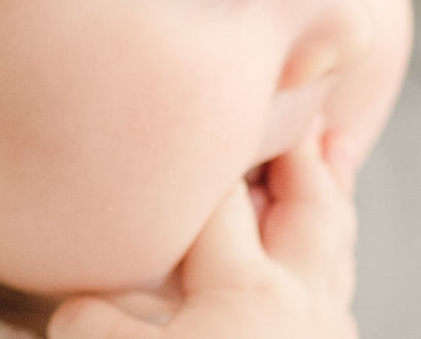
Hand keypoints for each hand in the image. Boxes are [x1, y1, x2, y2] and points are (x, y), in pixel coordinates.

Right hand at [48, 129, 358, 338]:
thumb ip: (100, 323)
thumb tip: (83, 298)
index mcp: (248, 295)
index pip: (219, 197)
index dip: (206, 149)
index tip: (198, 103)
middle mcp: (301, 310)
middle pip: (310, 211)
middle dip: (304, 158)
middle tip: (308, 113)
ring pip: (335, 254)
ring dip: (332, 203)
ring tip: (336, 162)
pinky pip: (337, 295)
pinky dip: (332, 258)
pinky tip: (322, 268)